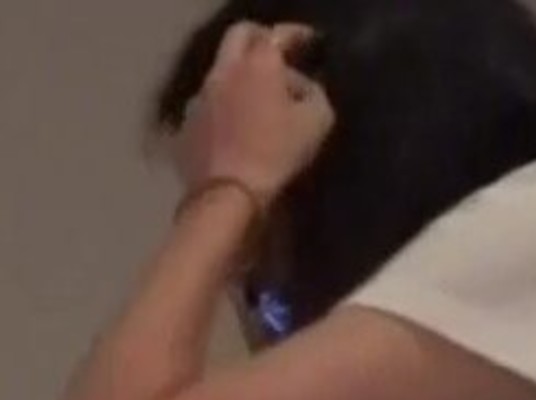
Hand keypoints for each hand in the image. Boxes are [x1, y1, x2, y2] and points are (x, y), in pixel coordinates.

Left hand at [175, 22, 334, 208]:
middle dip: (258, 41)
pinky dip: (222, 114)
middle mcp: (225, 69)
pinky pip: (208, 110)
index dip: (297, 36)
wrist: (228, 196)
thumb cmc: (277, 155)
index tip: (308, 44)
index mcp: (258, 62)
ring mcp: (200, 97)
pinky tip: (232, 133)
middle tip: (274, 58)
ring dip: (237, 81)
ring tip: (252, 103)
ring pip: (221, 74)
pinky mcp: (186, 126)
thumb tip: (304, 89)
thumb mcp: (317, 124)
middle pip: (240, 36)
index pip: (279, 34)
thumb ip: (316, 96)